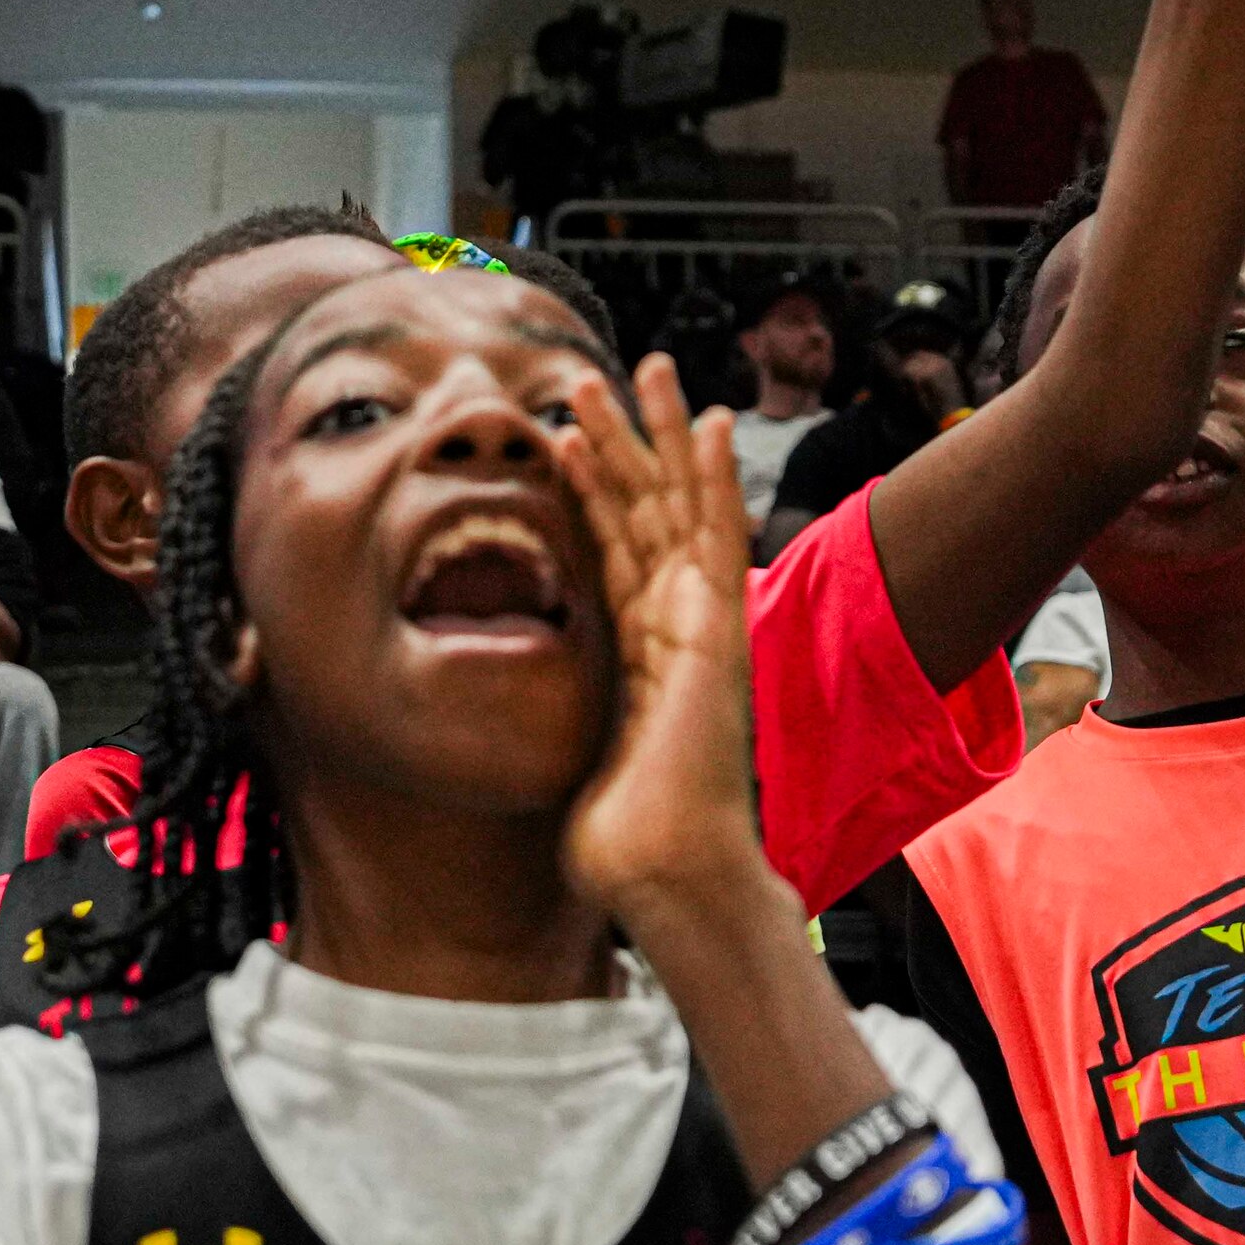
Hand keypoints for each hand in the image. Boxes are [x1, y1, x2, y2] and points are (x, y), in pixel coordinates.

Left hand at [546, 351, 766, 932]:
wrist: (666, 874)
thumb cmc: (625, 847)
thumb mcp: (580, 771)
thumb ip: (571, 740)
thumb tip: (529, 754)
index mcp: (645, 659)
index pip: (617, 555)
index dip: (595, 495)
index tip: (568, 443)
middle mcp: (677, 631)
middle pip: (650, 516)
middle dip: (627, 445)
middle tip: (598, 381)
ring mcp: (702, 626)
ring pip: (679, 506)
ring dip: (659, 436)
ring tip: (642, 370)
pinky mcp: (716, 628)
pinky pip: (712, 533)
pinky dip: (710, 474)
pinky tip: (708, 422)